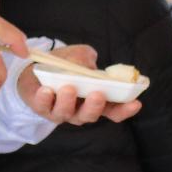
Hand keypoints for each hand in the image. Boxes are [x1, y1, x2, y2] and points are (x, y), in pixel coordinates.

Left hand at [16, 45, 137, 124]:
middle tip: (98, 94)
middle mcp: (80, 110)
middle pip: (91, 115)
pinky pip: (44, 108)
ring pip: (67, 114)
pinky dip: (46, 100)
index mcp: (95, 100)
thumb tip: (90, 65)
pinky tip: (47, 90)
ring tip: (68, 88)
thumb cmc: (64, 63)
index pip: (114, 110)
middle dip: (94, 106)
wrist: (36, 67)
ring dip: (69, 102)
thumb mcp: (79, 56)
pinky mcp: (42, 109)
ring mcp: (62, 112)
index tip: (135, 103)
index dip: (125, 109)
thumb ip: (87, 59)